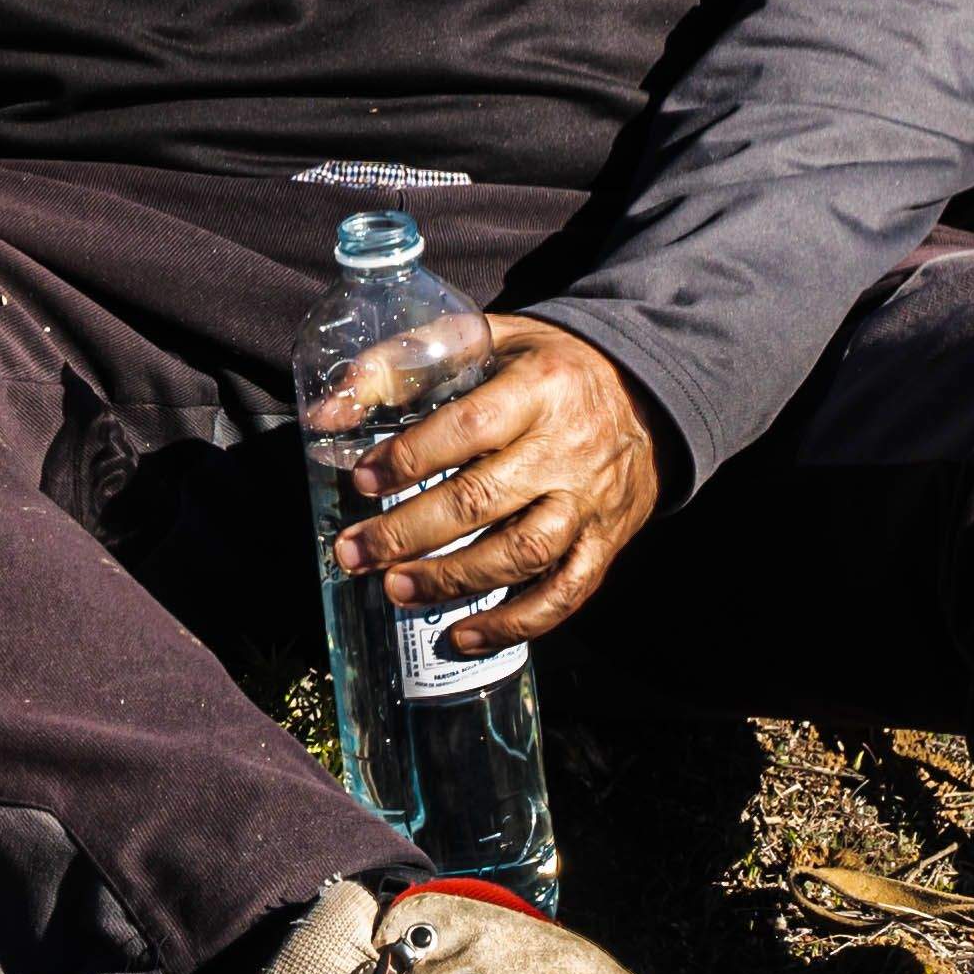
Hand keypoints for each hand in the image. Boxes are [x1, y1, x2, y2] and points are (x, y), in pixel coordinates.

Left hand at [322, 312, 665, 662]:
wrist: (646, 394)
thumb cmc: (547, 367)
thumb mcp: (489, 338)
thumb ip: (405, 363)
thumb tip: (327, 412)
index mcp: (538, 388)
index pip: (467, 428)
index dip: (410, 458)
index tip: (361, 480)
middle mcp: (567, 448)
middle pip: (483, 499)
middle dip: (409, 532)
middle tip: (354, 553)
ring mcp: (589, 503)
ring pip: (522, 553)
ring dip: (453, 579)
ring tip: (396, 590)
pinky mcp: (606, 544)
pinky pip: (564, 594)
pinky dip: (515, 624)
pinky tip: (463, 635)